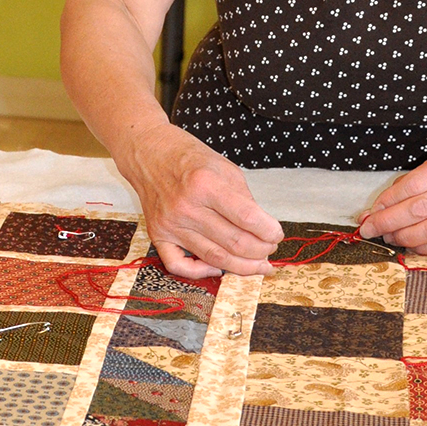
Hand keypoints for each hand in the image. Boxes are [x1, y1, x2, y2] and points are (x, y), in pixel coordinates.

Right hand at [124, 123, 282, 278]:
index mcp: (206, 184)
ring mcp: (171, 224)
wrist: (149, 153)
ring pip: (214, 258)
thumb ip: (244, 199)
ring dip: (242, 266)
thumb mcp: (225, 168)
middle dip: (261, 251)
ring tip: (258, 264)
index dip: (269, 231)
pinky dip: (201, 272)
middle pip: (234, 243)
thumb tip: (262, 229)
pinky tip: (219, 268)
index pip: (248, 218)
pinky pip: (179, 265)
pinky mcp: (158, 235)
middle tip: (270, 248)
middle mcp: (186, 207)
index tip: (277, 233)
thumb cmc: (188, 158)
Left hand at [358, 148, 426, 255]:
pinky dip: (421, 248)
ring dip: (403, 237)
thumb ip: (397, 192)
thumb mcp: (425, 174)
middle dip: (388, 222)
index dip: (386, 203)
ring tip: (389, 237)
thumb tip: (367, 217)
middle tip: (371, 230)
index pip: (411, 186)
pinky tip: (410, 244)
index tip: (369, 214)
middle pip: (419, 209)